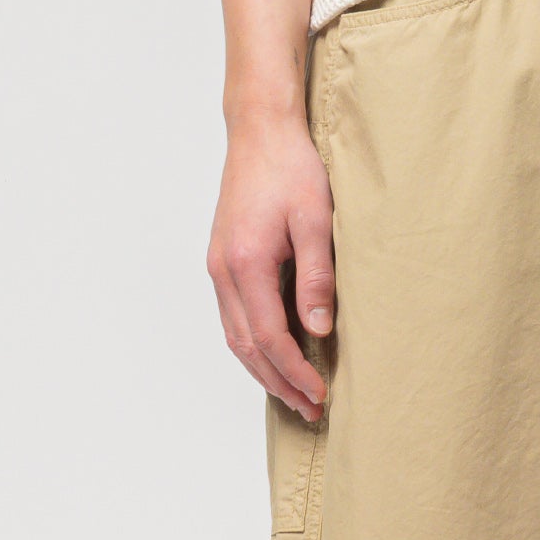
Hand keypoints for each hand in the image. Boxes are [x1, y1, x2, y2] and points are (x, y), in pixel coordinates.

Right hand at [207, 113, 334, 420]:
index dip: (294, 372)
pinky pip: (234, 315)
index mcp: (245, 264)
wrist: (260, 130)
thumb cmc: (291, 166)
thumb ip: (316, 276)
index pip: (268, 338)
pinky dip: (253, 342)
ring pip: (235, 335)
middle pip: (246, 347)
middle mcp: (224, 271)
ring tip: (294, 391)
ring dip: (263, 368)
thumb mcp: (315, 218)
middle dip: (278, 382)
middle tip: (310, 409)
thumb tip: (318, 330)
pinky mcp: (223, 258)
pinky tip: (275, 350)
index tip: (319, 395)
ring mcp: (219, 265)